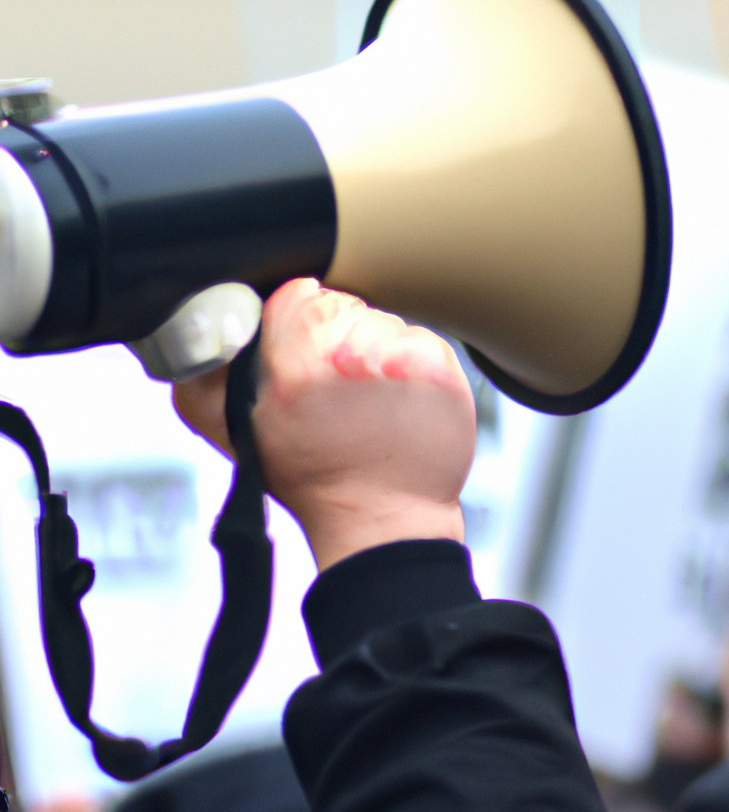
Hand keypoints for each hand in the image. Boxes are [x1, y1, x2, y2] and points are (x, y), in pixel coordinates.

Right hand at [173, 279, 475, 570]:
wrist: (381, 516)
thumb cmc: (306, 475)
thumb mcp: (229, 428)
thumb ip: (207, 366)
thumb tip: (209, 317)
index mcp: (295, 365)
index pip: (297, 294)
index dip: (295, 322)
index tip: (301, 354)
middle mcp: (351, 353)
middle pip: (342, 305)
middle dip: (336, 335)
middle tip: (335, 385)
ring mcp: (402, 358)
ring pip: (381, 321)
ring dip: (373, 349)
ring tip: (367, 398)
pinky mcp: (439, 366)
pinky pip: (418, 338)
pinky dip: (408, 362)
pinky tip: (398, 400)